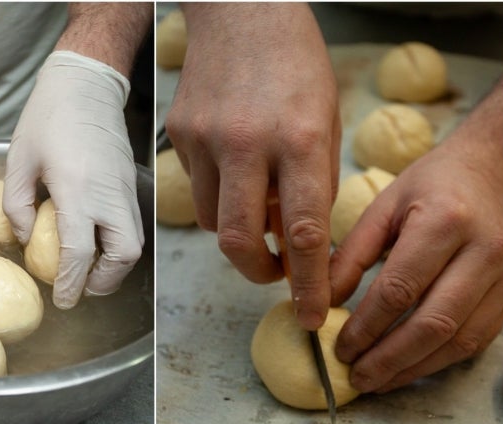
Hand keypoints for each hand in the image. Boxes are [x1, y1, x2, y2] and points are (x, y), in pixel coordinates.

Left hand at [3, 52, 143, 309]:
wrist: (86, 84)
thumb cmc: (48, 117)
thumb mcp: (18, 159)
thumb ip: (17, 205)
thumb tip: (26, 239)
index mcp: (77, 189)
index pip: (80, 251)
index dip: (71, 282)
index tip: (62, 300)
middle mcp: (109, 195)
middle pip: (122, 255)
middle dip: (104, 281)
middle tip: (82, 288)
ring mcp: (125, 189)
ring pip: (135, 243)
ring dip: (115, 266)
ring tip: (91, 270)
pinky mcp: (132, 183)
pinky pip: (134, 225)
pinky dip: (120, 244)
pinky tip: (99, 242)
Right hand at [165, 3, 340, 328]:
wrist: (241, 11)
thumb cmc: (296, 62)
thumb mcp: (325, 118)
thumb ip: (313, 180)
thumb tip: (295, 236)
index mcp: (298, 138)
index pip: (305, 232)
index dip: (310, 283)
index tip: (314, 314)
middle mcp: (246, 142)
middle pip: (240, 239)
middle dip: (258, 272)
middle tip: (274, 274)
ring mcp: (204, 139)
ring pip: (213, 220)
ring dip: (237, 229)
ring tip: (256, 203)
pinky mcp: (178, 134)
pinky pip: (197, 187)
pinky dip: (218, 193)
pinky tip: (232, 166)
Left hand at [330, 69, 502, 392]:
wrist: (498, 167)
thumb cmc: (434, 183)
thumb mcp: (385, 205)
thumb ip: (352, 253)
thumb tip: (325, 301)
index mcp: (444, 222)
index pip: (399, 289)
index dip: (366, 326)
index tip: (339, 347)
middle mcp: (482, 252)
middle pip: (432, 323)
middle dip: (389, 359)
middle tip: (355, 377)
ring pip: (459, 340)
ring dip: (414, 368)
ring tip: (377, 381)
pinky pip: (478, 338)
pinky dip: (441, 359)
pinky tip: (410, 367)